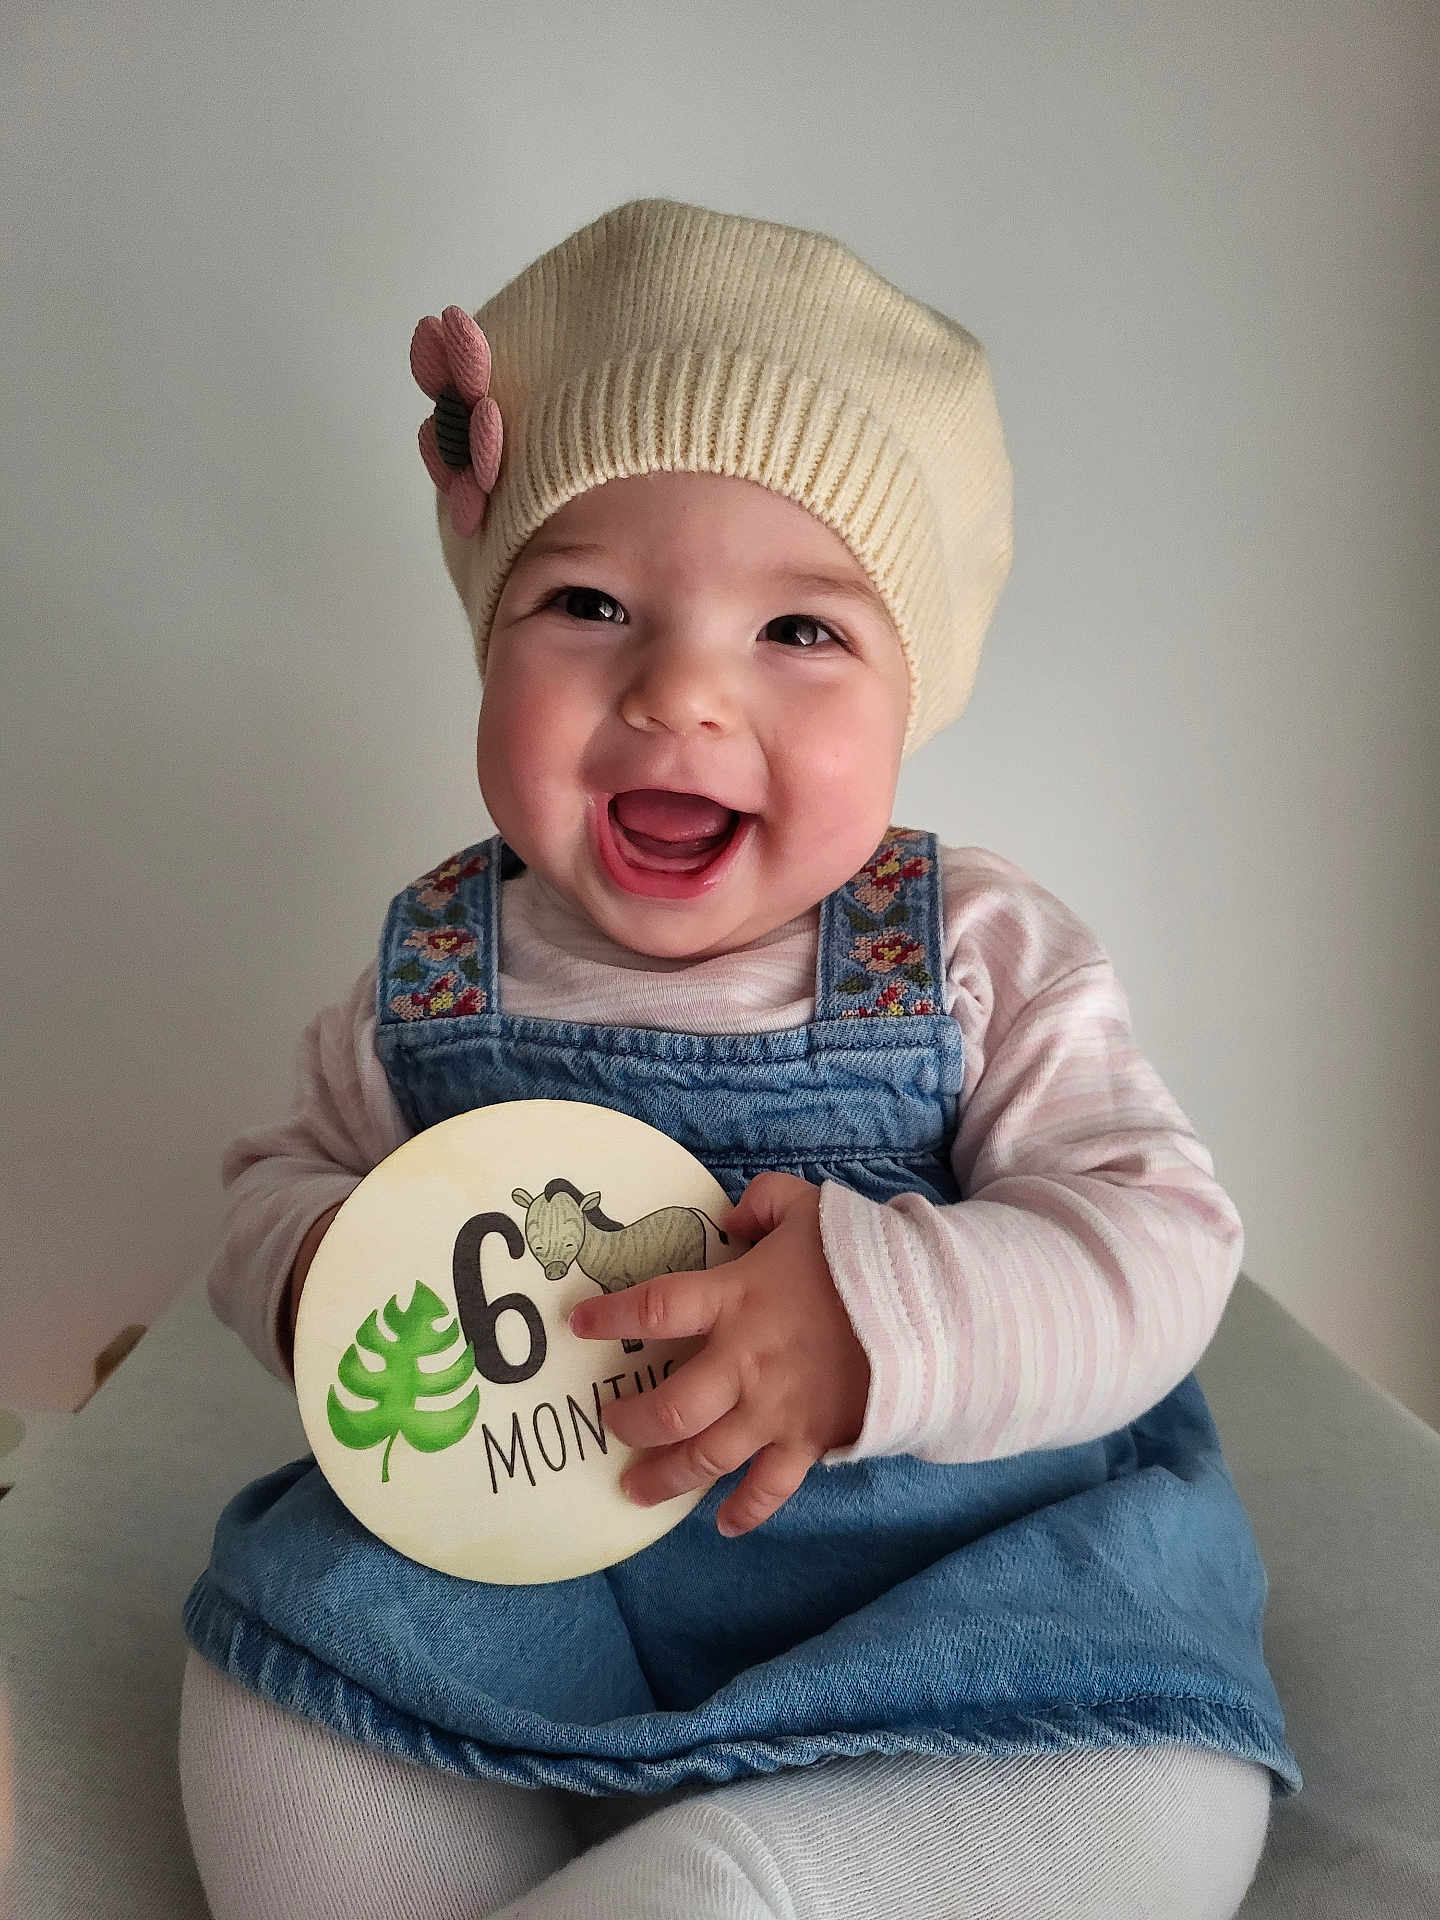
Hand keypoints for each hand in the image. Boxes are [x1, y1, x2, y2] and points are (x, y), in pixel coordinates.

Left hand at [567, 1172, 870, 1536]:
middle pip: (669, 1408)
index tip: (576, 1324)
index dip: (609, 1317)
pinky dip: (746, 1511)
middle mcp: (746, 1363)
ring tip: (635, 1488)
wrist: (934, 1310)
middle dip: (630, 1421)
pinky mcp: (809, 1440)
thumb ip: (761, 1202)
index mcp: (737, 1300)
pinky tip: (723, 1523)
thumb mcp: (808, 1206)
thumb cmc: (863, 1256)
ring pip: (706, 1458)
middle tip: (610, 1422)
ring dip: (665, 1477)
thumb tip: (728, 1218)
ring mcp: (776, 1410)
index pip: (655, 1309)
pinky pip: (770, 1488)